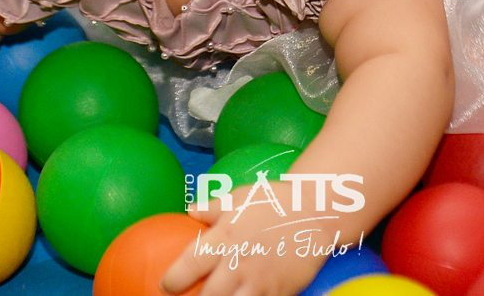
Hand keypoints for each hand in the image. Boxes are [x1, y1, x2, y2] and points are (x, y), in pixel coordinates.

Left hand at [161, 183, 362, 295]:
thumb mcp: (240, 197)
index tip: (166, 285)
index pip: (190, 264)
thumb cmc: (274, 201)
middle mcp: (240, 263)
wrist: (316, 213)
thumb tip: (189, 210)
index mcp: (226, 237)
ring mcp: (261, 282)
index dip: (174, 280)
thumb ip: (212, 208)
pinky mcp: (279, 293)